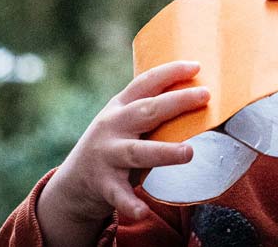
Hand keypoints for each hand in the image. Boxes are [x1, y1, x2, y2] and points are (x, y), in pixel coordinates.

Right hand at [37, 61, 209, 245]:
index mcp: (120, 107)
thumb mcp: (125, 122)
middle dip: (176, 102)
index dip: (170, 72)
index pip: (145, 83)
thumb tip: (200, 99)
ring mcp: (106, 156)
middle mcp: (112, 127)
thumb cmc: (113, 146)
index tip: (196, 66)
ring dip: (164, 152)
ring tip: (189, 152)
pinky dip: (130, 204)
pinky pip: (119, 195)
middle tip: (205, 96)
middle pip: (146, 112)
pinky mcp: (103, 185)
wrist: (72, 184)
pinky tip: (143, 211)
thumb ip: (152, 112)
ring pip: (137, 152)